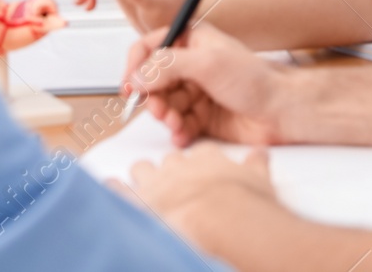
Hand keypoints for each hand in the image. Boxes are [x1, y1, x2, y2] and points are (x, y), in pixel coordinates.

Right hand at [122, 23, 291, 146]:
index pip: (150, 46)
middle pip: (153, 80)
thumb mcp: (208, 64)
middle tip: (159, 109)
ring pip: (164, 104)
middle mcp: (191, 65)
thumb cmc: (257, 80)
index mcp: (192, 41)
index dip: (136, 64)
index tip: (130, 84)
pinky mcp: (201, 117)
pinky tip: (183, 134)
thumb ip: (168, 66)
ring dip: (165, 115)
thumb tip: (138, 76)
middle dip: (152, 97)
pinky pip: (177, 124)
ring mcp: (196, 92)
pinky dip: (176, 131)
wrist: (283, 112)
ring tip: (175, 122)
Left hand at [124, 144, 277, 233]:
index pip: (200, 152)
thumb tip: (261, 154)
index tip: (200, 167)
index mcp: (207, 159)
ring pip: (143, 168)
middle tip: (173, 179)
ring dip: (143, 176)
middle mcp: (180, 167)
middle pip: (170, 159)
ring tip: (145, 184)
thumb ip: (258, 165)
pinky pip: (120, 191)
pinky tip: (111, 187)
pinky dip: (114, 189)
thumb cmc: (242, 203)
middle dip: (170, 169)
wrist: (223, 219)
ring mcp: (159, 183)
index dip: (199, 161)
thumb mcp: (260, 179)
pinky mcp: (141, 202)